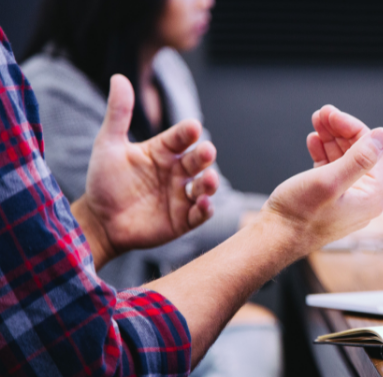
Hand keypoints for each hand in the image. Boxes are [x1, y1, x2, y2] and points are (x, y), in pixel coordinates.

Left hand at [72, 75, 218, 267]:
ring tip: (209, 180)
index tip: (192, 127)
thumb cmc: (104, 181)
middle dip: (204, 156)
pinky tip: (203, 204)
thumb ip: (118, 113)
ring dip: (210, 183)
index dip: (187, 132)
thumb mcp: (108, 145)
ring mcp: (182, 195)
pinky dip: (205, 209)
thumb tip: (119, 77)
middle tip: (206, 151)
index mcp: (163, 151)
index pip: (181, 137)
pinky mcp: (183, 219)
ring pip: (204, 186)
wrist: (99, 221)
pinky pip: (200, 213)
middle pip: (197, 160)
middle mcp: (177, 171)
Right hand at [259, 105, 382, 254]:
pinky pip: (332, 169)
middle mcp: (363, 199)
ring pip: (344, 158)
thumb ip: (359, 158)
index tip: (331, 113)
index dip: (352, 127)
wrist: (274, 238)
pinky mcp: (329, 198)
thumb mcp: (330, 181)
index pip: (372, 150)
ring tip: (316, 122)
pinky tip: (313, 141)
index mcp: (372, 196)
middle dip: (340, 130)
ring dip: (331, 138)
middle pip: (359, 152)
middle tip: (321, 113)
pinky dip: (323, 152)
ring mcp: (346, 199)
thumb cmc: (299, 215)